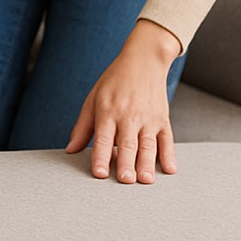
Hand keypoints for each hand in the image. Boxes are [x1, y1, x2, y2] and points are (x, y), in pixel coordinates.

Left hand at [65, 19, 180, 183]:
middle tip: (124, 180)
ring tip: (145, 180)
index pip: (103, 137)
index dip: (100, 156)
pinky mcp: (163, 119)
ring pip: (148, 145)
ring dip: (147, 163)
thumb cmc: (115, 81)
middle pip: (126, 144)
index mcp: (107, 111)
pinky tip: (169, 169)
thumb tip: (71, 149)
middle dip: (126, 163)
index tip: (99, 173)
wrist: (143, 61)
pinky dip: (169, 155)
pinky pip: (167, 140)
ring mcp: (148, 118)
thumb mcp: (93, 99)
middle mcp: (128, 115)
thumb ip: (82, 127)